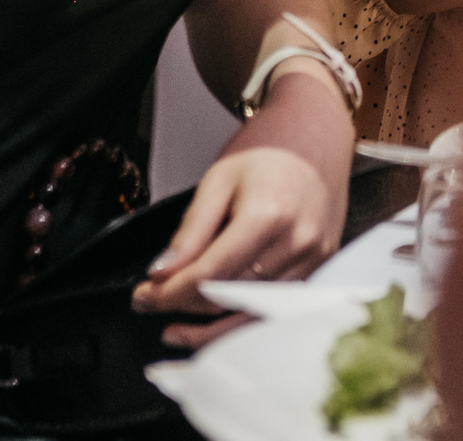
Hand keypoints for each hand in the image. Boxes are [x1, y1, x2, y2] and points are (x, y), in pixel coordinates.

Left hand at [131, 66, 349, 344]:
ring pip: (253, 312)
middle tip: (151, 302)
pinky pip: (276, 306)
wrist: (317, 131)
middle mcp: (296, 242)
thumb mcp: (218, 180)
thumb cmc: (269, 148)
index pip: (209, 275)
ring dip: (211, 327)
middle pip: (229, 297)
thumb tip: (161, 274)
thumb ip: (190, 231)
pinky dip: (242, 320)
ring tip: (176, 330)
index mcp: (268, 216)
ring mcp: (314, 258)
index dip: (169, 293)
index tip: (142, 296)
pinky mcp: (320, 265)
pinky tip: (216, 324)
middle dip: (183, 307)